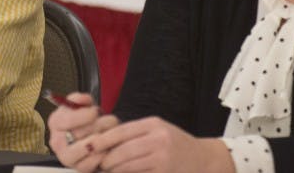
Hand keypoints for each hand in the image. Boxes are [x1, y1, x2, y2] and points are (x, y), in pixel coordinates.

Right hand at [47, 93, 118, 171]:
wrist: (89, 134)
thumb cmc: (84, 119)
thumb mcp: (81, 104)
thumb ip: (81, 98)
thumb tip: (84, 100)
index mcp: (55, 122)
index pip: (66, 120)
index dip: (84, 115)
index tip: (95, 111)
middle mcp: (57, 142)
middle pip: (78, 134)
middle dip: (97, 126)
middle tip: (106, 122)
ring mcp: (67, 157)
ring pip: (87, 149)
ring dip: (103, 139)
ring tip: (109, 132)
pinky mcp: (79, 168)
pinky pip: (93, 162)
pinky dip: (103, 153)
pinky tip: (106, 146)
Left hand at [90, 117, 232, 172]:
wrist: (203, 159)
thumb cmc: (176, 144)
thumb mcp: (158, 130)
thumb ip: (136, 133)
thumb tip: (106, 140)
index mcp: (153, 124)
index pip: (121, 131)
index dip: (103, 139)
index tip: (89, 144)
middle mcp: (158, 139)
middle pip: (123, 149)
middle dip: (106, 158)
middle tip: (97, 162)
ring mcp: (162, 158)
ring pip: (129, 165)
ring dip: (114, 169)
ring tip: (106, 169)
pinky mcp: (164, 172)